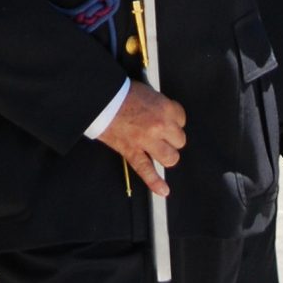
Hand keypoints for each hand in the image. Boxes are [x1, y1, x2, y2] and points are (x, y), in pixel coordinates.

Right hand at [95, 81, 185, 197]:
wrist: (100, 100)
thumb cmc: (120, 93)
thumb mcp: (147, 92)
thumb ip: (159, 105)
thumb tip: (163, 114)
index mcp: (164, 108)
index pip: (181, 119)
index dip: (174, 120)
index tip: (167, 119)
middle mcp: (159, 126)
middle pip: (179, 139)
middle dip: (171, 137)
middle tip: (162, 133)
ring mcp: (146, 141)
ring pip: (170, 157)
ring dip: (167, 155)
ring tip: (160, 151)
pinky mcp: (132, 152)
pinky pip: (146, 170)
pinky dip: (155, 182)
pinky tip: (163, 190)